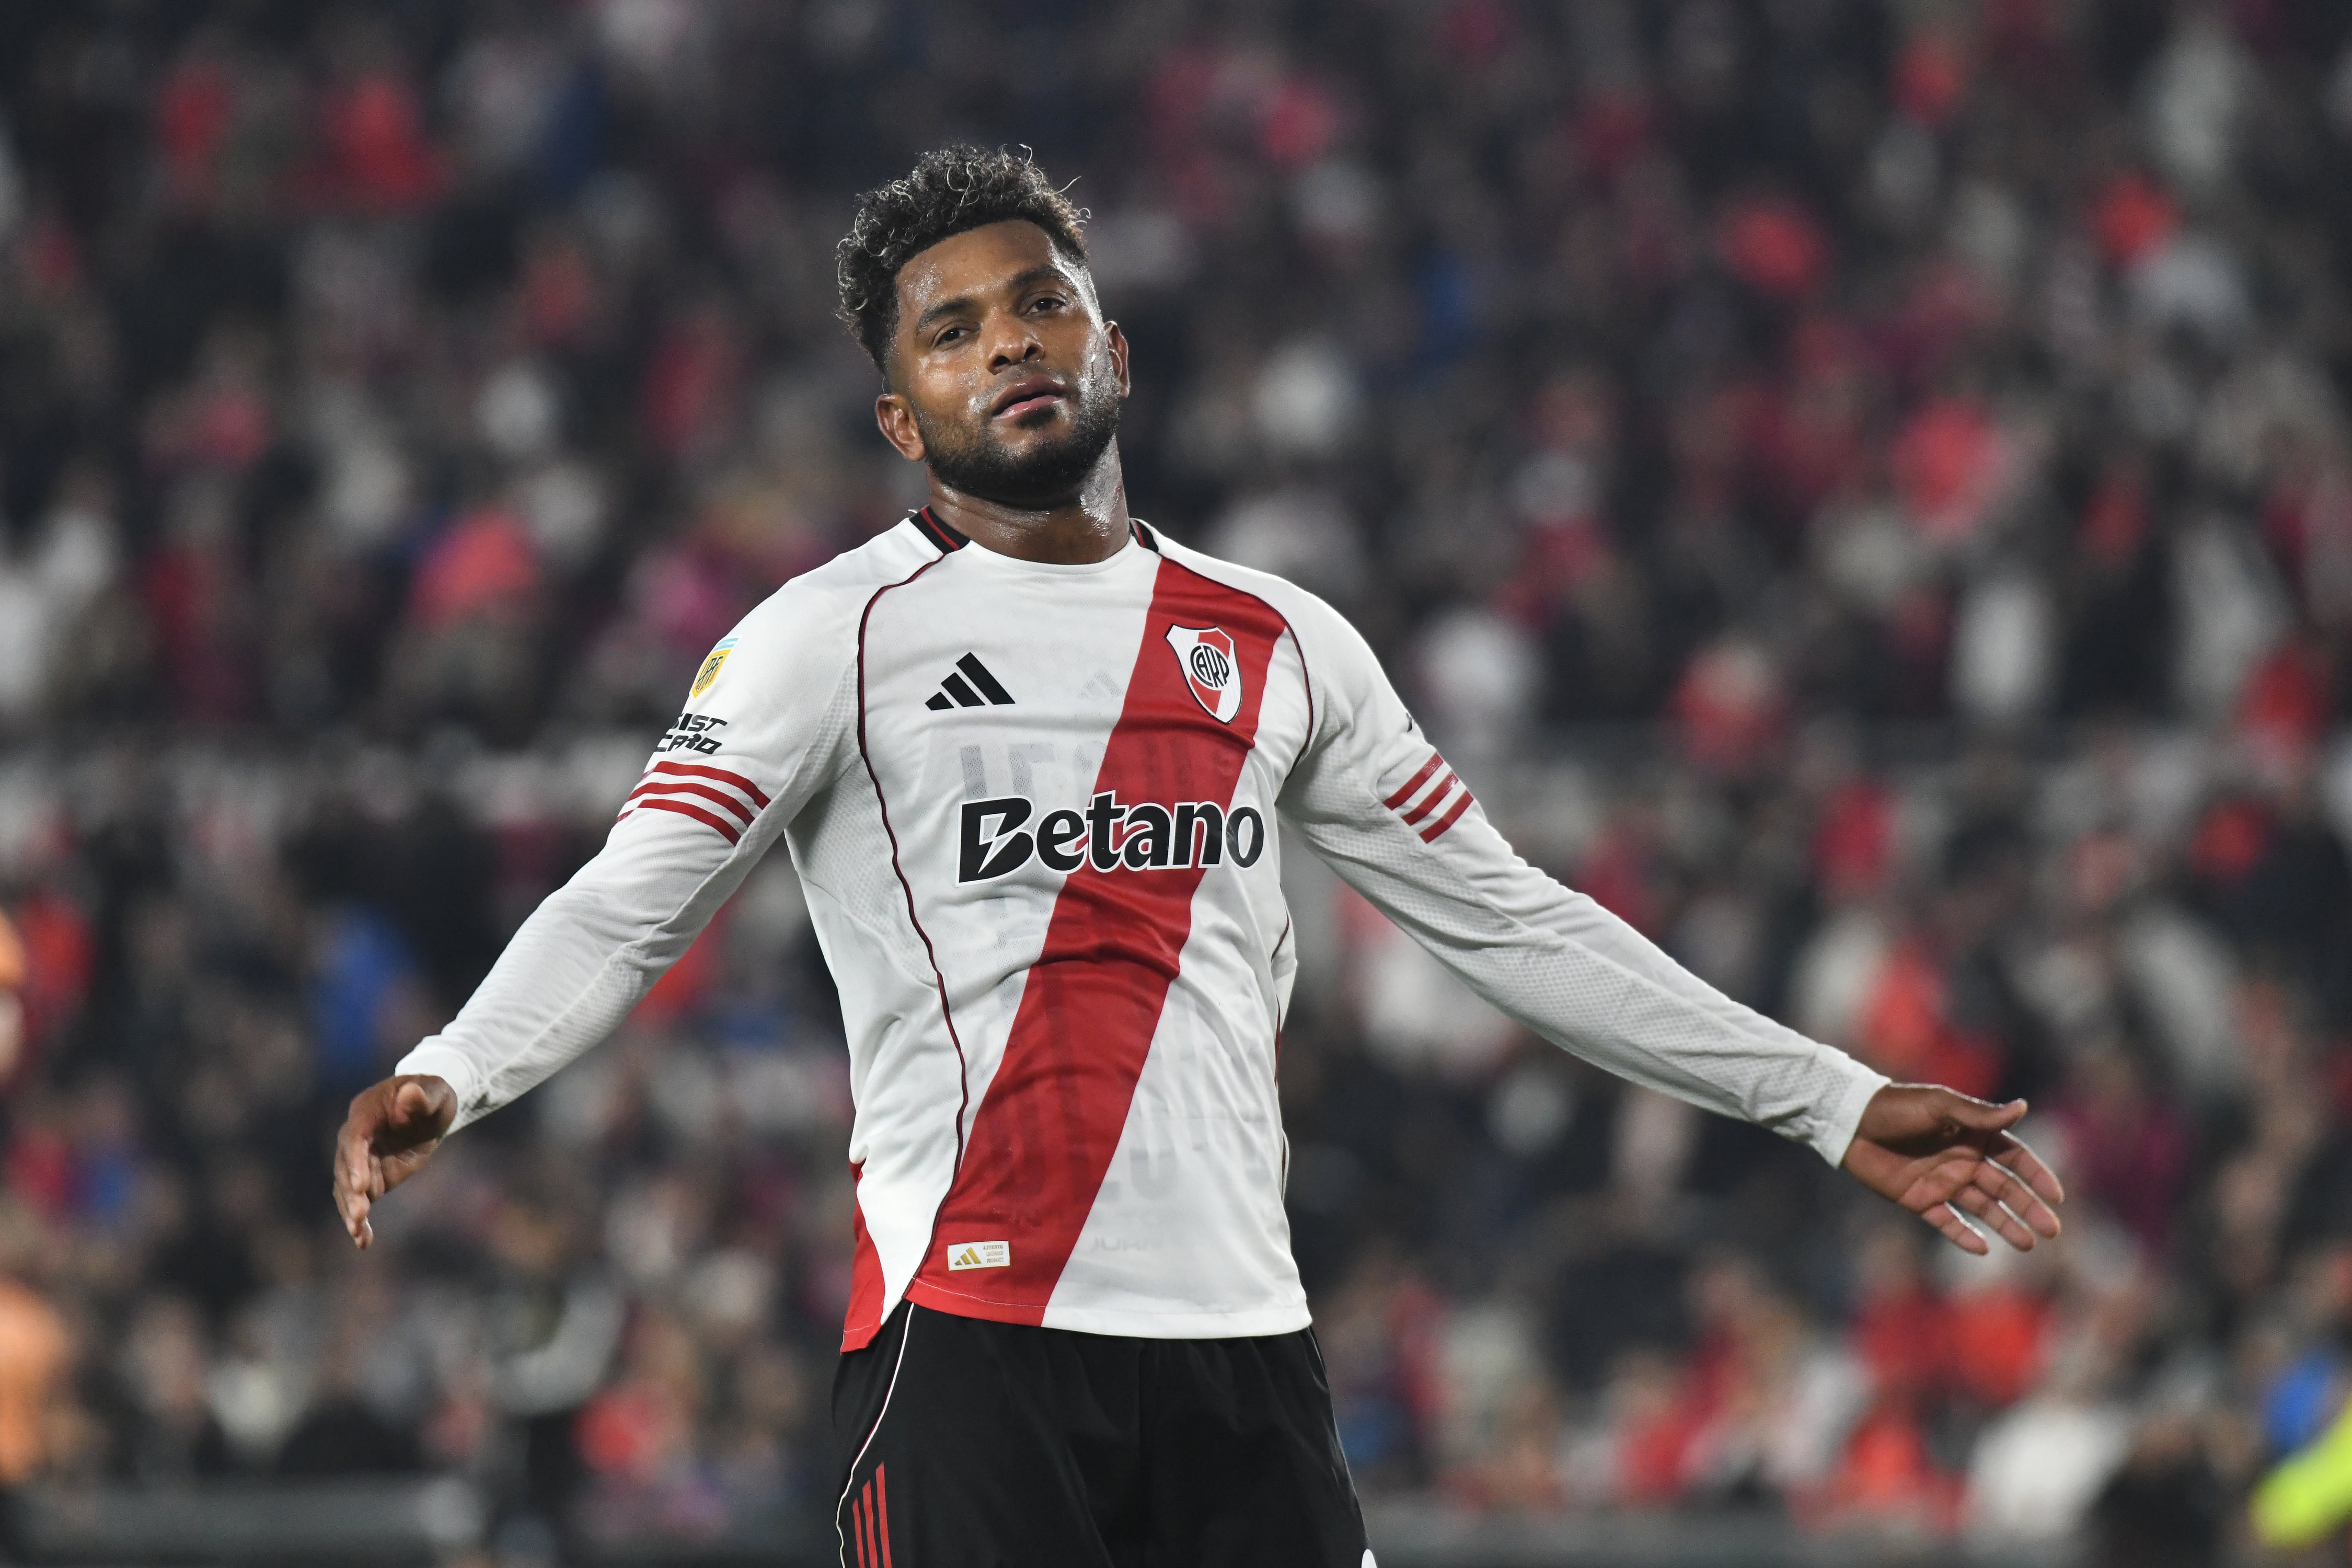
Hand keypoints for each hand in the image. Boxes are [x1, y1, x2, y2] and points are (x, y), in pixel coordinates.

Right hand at [333, 1074, 456, 1249]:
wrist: (431, 1108)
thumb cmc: (433, 1095)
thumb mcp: (436, 1092)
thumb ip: (422, 1096)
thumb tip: (410, 1093)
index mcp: (367, 1112)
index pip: (354, 1138)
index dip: (355, 1161)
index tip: (360, 1185)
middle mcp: (356, 1137)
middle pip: (346, 1166)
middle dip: (351, 1191)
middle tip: (359, 1214)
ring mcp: (360, 1158)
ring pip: (347, 1187)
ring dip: (351, 1210)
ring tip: (358, 1233)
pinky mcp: (370, 1176)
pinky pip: (360, 1199)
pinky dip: (361, 1220)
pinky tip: (363, 1242)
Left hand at [1841, 1085, 2064, 1255]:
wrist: (1849, 1121)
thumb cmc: (1895, 1106)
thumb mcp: (1939, 1105)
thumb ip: (1979, 1114)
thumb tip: (2024, 1107)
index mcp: (1972, 1134)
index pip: (2014, 1157)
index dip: (2036, 1176)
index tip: (2056, 1197)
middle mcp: (1963, 1159)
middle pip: (2004, 1188)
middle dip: (2029, 1208)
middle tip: (2052, 1231)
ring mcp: (1942, 1181)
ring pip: (1982, 1208)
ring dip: (2005, 1225)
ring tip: (2028, 1244)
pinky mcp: (1919, 1199)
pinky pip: (1947, 1222)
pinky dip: (1964, 1236)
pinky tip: (1983, 1249)